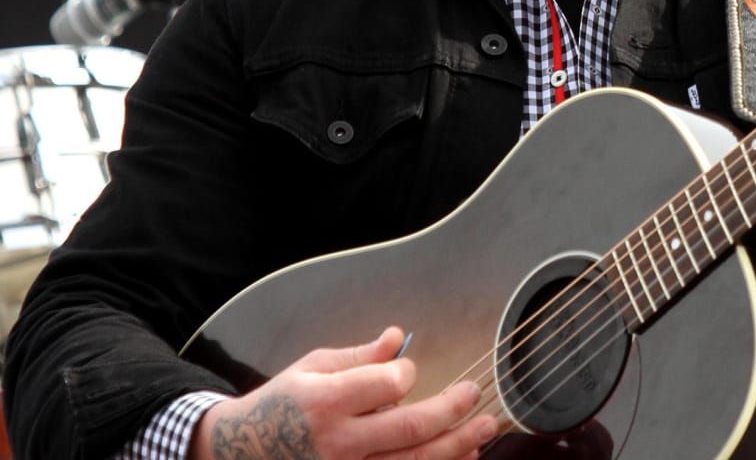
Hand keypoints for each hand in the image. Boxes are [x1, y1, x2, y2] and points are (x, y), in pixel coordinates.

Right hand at [189, 326, 497, 459]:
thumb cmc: (282, 403)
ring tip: (485, 429)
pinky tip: (461, 459)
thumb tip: (398, 336)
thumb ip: (360, 356)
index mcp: (327, 402)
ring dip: (456, 447)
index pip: (386, 385)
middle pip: (410, 429)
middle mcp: (339, 443)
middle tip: (476, 394)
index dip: (407, 373)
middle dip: (452, 410)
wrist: (241, 454)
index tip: (410, 369)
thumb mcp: (313, 366)